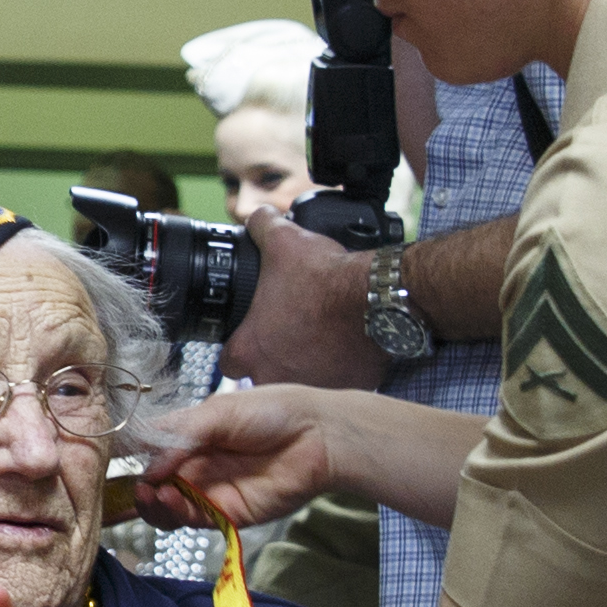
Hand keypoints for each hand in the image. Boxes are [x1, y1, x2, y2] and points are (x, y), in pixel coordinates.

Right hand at [137, 383, 336, 529]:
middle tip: (136, 485)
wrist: (318, 436)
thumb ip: (180, 436)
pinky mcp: (224, 514)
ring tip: (154, 493)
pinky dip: (175, 513)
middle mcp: (192, 465)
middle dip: (135, 488)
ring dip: (152, 504)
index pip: (145, 449)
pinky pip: (190, 521)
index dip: (123, 457)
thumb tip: (149, 466)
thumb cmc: (272, 412)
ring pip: (165, 508)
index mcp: (187, 436)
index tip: (102, 460)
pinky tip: (173, 498)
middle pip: (149, 485)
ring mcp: (206, 491)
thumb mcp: (219, 412)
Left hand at [219, 208, 388, 388]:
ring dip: (308, 366)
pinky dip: (340, 369)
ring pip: (301, 383)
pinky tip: (346, 347)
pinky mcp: (345, 390)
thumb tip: (258, 217)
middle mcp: (276, 377)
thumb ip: (261, 226)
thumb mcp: (284, 240)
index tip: (256, 332)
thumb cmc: (326, 278)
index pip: (229, 361)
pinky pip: (337, 385)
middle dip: (277, 359)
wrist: (376, 298)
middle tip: (293, 335)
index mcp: (250, 350)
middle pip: (265, 377)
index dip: (241, 345)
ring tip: (321, 339)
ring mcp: (312, 388)